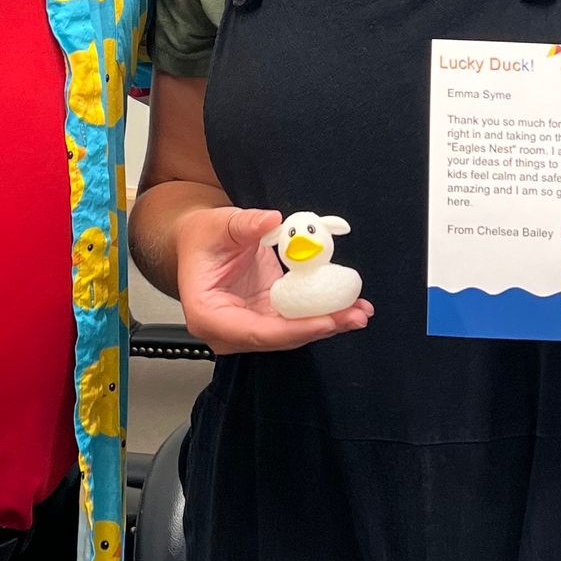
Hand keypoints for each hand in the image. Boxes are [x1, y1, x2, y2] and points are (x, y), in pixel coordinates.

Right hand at [175, 205, 372, 353]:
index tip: (325, 321)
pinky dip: (321, 315)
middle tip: (354, 316)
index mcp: (207, 313)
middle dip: (319, 328)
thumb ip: (246, 224)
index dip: (292, 330)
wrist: (201, 241)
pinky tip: (347, 307)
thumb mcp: (221, 224)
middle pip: (278, 339)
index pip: (254, 332)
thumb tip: (272, 220)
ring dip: (327, 324)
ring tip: (359, 312)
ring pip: (291, 335)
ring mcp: (247, 327)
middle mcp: (226, 330)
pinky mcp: (264, 319)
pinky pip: (294, 322)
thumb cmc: (203, 237)